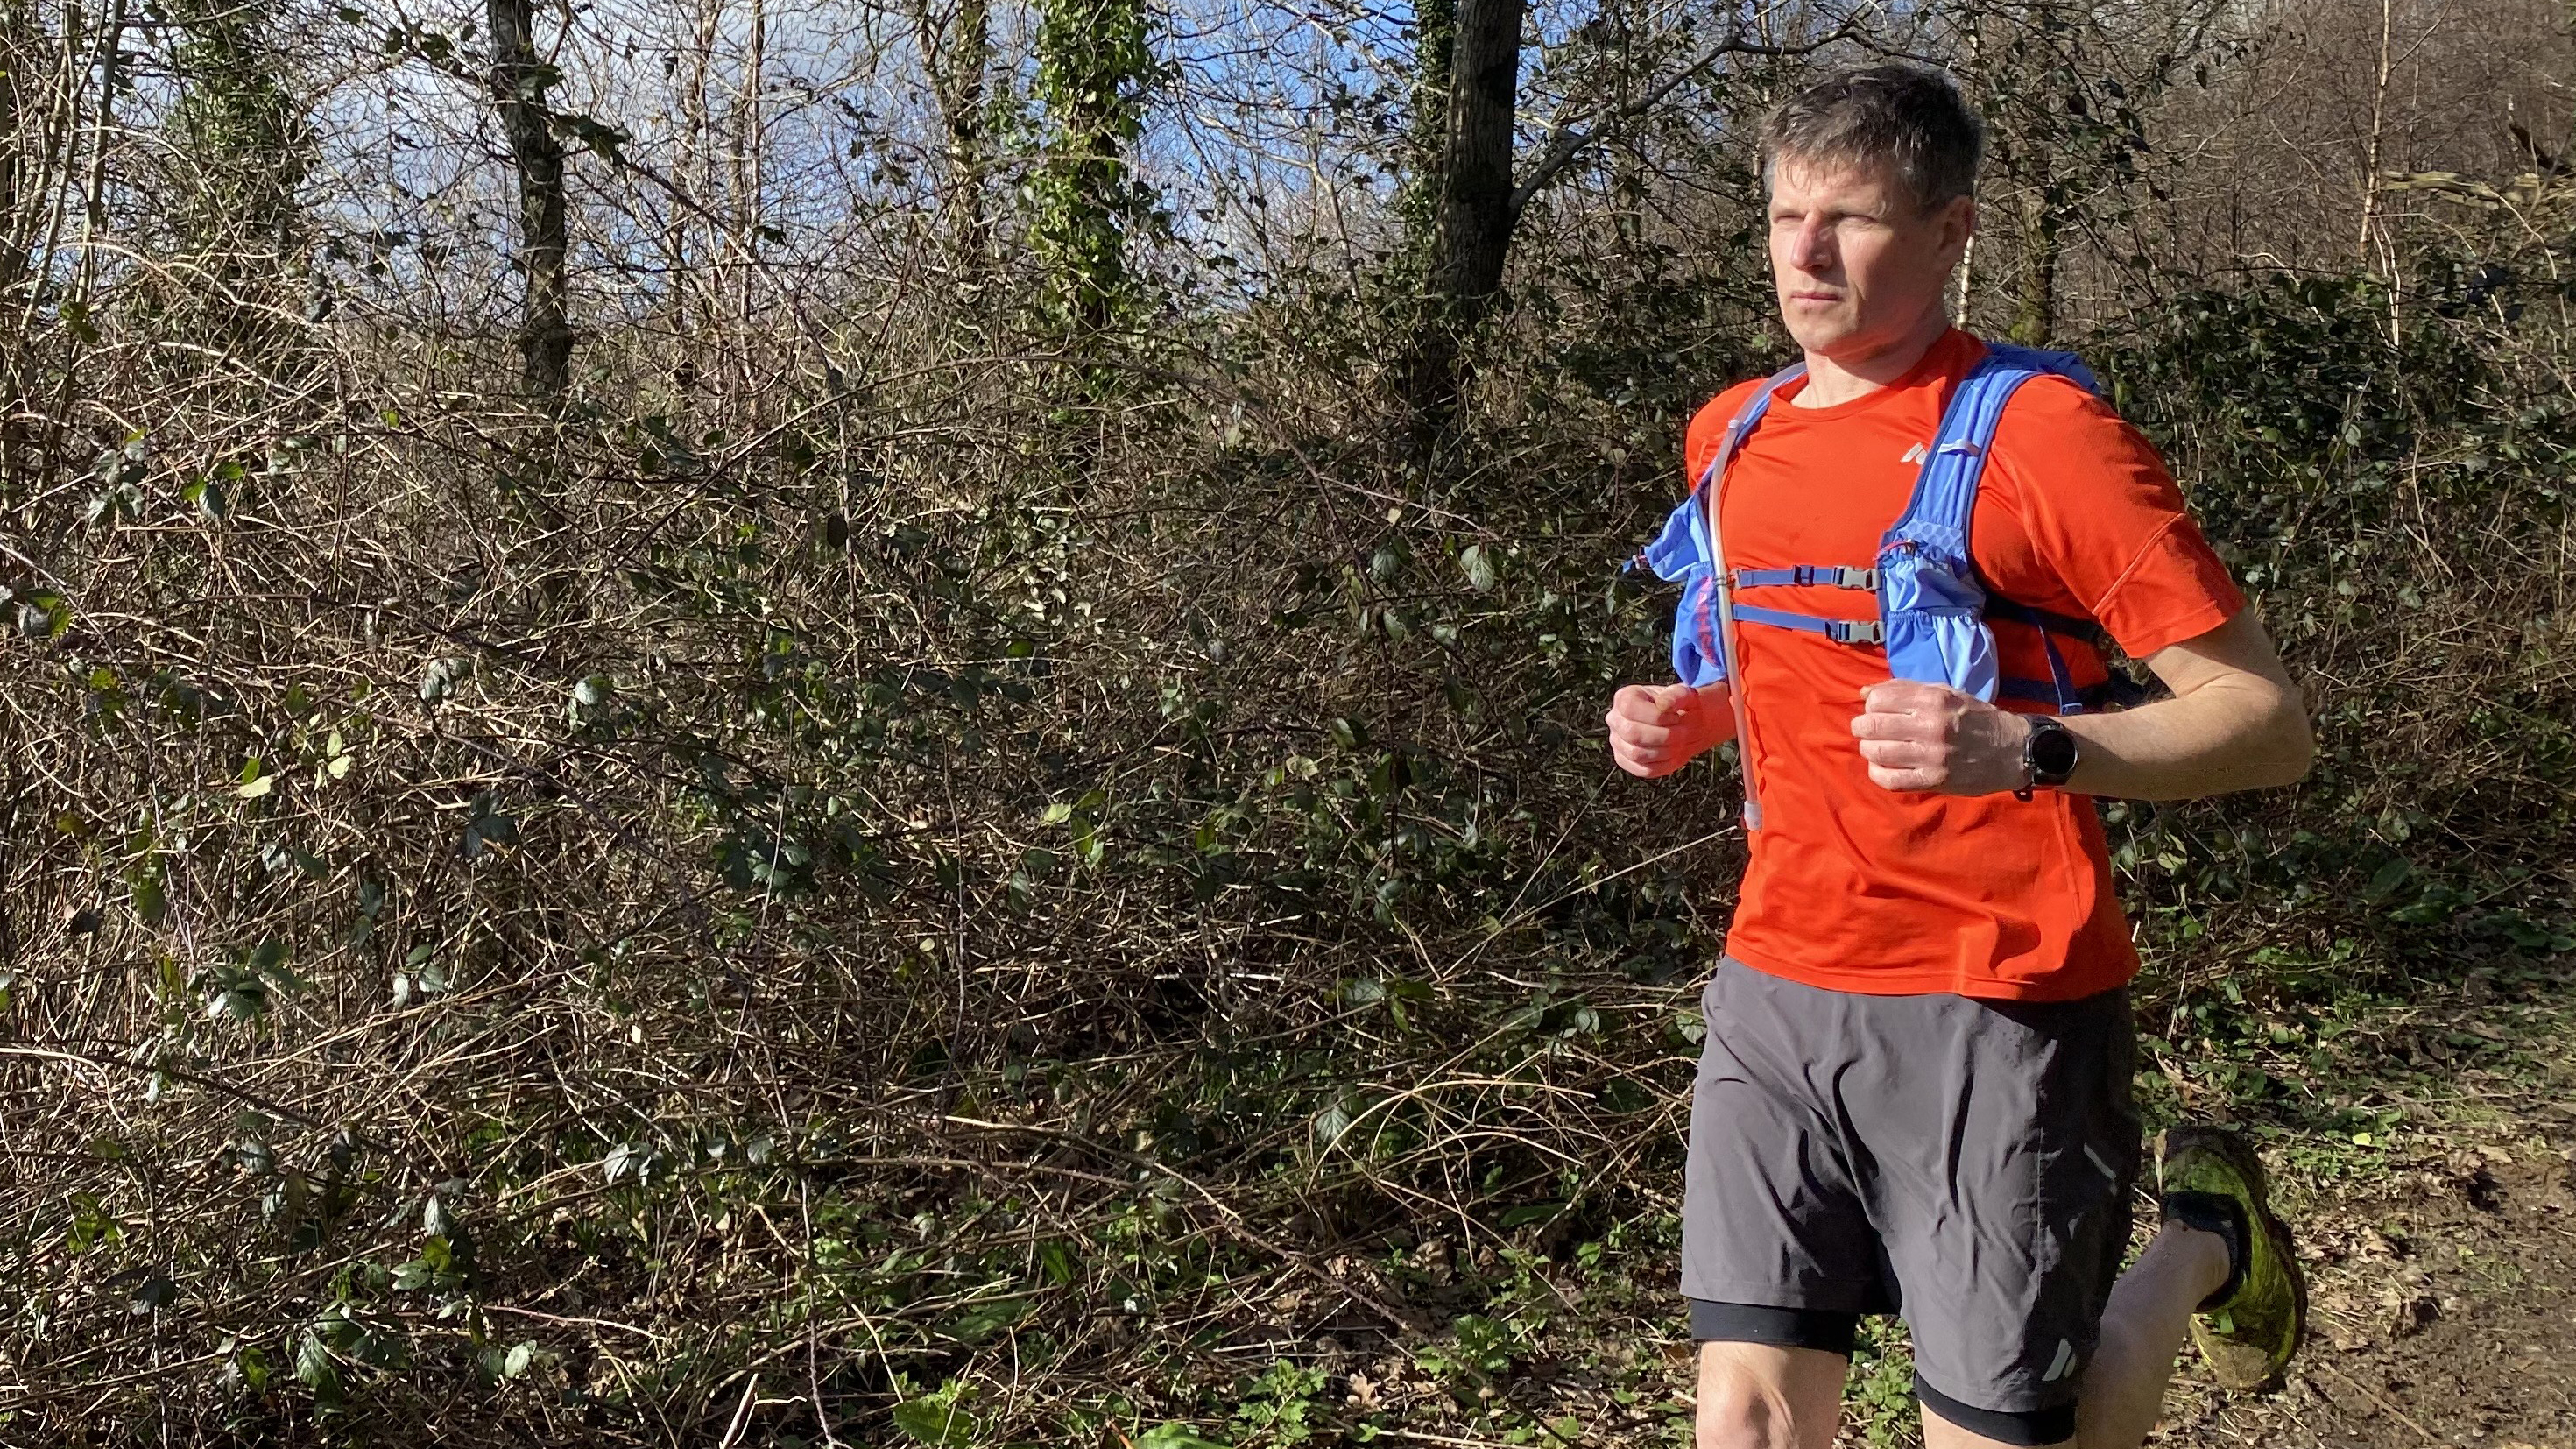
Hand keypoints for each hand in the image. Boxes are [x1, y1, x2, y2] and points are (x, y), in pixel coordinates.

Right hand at [1607, 683, 1734, 778]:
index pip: (1630, 708)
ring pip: (1636, 754)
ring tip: (1679, 743)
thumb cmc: (1678, 707)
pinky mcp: (1625, 761)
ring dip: (1664, 751)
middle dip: (1663, 735)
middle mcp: (1615, 720)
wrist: (1679, 724)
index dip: (1656, 716)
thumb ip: (1676, 695)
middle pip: (1632, 733)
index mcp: (1624, 698)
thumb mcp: (1682, 694)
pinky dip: (1663, 764)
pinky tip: (1674, 754)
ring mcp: (1617, 742)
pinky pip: (1643, 769)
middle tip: (1682, 733)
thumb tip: (1664, 705)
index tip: (1675, 717)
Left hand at [1849, 679, 2032, 794]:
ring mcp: (1932, 755)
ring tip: (1875, 748)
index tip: (1874, 710)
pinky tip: (1882, 767)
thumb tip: (1864, 693)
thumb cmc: (1974, 718)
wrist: (2010, 749)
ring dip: (1868, 749)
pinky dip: (1877, 773)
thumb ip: (1905, 690)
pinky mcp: (1934, 780)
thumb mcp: (1945, 693)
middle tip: (1866, 730)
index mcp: (1933, 699)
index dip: (1870, 705)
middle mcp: (1931, 726)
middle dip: (1861, 727)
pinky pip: (1890, 780)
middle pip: (1872, 725)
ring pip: (1876, 752)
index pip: (1878, 699)